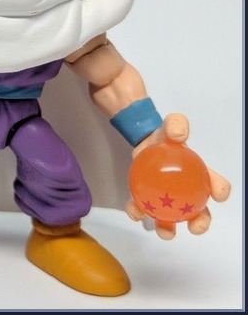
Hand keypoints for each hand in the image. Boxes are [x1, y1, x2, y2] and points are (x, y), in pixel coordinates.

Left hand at [126, 113, 230, 238]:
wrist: (145, 142)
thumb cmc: (165, 137)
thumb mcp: (171, 126)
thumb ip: (176, 124)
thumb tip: (179, 135)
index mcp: (199, 175)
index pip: (216, 185)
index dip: (220, 191)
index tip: (217, 195)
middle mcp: (188, 191)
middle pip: (200, 212)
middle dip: (201, 223)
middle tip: (195, 227)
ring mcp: (169, 198)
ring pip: (173, 219)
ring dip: (169, 229)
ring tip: (164, 231)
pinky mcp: (149, 199)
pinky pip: (144, 209)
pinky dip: (139, 212)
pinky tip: (135, 212)